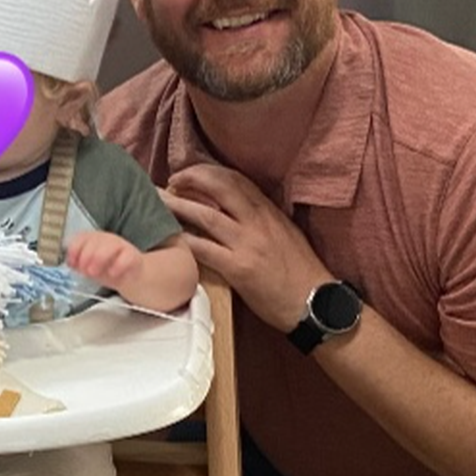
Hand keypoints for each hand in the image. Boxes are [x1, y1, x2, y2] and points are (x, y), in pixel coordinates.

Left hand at [66, 230, 144, 293]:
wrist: (129, 277)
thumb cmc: (106, 269)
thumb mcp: (88, 267)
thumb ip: (78, 264)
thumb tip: (70, 263)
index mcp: (92, 239)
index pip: (81, 238)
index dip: (74, 250)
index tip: (72, 263)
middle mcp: (106, 239)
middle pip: (94, 241)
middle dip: (85, 256)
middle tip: (84, 270)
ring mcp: (120, 246)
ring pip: (110, 246)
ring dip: (99, 260)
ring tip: (94, 273)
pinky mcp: (132, 256)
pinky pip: (126, 257)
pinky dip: (117, 266)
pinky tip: (112, 274)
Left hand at [163, 164, 329, 329]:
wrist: (318, 304)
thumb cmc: (300, 272)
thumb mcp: (284, 233)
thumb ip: (259, 218)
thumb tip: (230, 208)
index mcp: (269, 211)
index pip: (235, 179)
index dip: (207, 172)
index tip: (188, 173)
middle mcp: (258, 221)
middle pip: (219, 187)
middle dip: (190, 179)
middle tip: (169, 182)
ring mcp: (248, 244)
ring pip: (205, 215)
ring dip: (177, 206)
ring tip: (157, 201)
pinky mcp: (240, 268)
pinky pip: (205, 250)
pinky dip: (184, 241)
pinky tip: (168, 238)